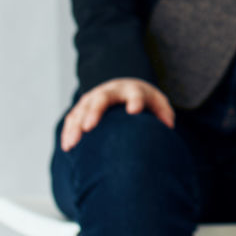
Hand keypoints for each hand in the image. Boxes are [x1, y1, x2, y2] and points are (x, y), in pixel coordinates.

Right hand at [59, 77, 174, 151]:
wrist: (124, 89)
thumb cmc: (144, 101)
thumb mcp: (157, 103)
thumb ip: (164, 113)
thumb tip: (168, 126)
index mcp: (133, 90)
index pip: (135, 94)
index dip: (135, 101)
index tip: (134, 111)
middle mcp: (112, 91)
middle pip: (102, 98)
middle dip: (95, 112)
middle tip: (88, 127)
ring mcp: (95, 97)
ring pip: (83, 108)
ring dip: (75, 125)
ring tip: (72, 143)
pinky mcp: (83, 107)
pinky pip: (73, 117)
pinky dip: (69, 130)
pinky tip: (67, 146)